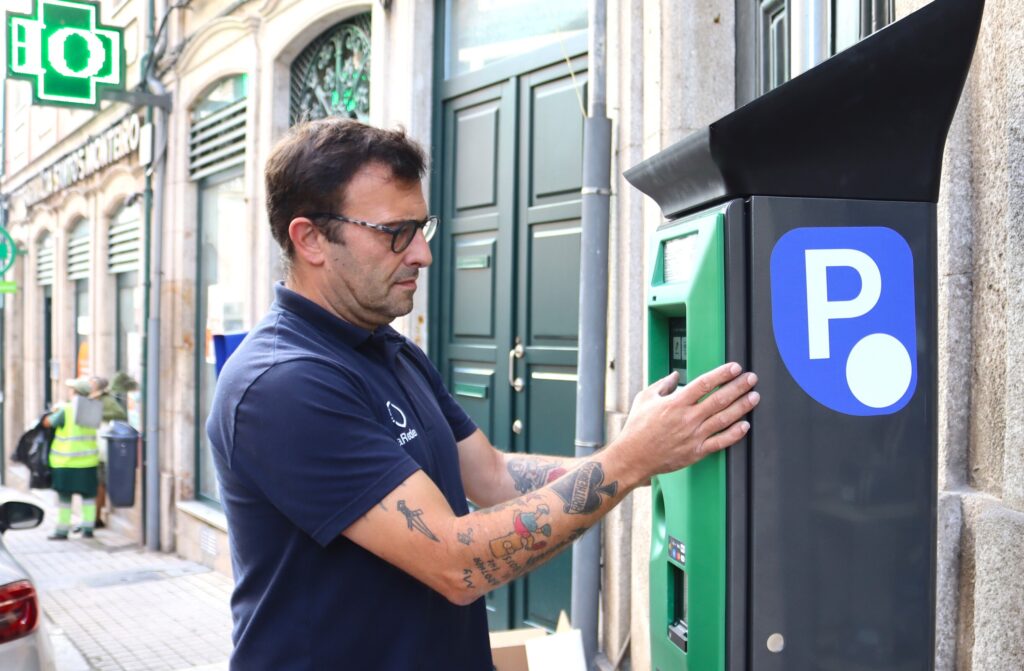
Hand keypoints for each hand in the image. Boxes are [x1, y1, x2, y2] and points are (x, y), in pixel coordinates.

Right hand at [617, 363, 758, 478]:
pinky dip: (734, 434)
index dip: (722, 374)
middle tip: (751, 378)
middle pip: (719, 399)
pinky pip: (720, 442)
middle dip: (738, 387)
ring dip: (742, 407)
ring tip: (754, 397)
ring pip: (724, 418)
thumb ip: (663, 384)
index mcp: (675, 403)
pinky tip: (745, 425)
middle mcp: (687, 418)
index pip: (704, 384)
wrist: (633, 457)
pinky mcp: (696, 452)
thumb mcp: (644, 398)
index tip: (735, 367)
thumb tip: (676, 376)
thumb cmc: (636, 428)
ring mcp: (693, 436)